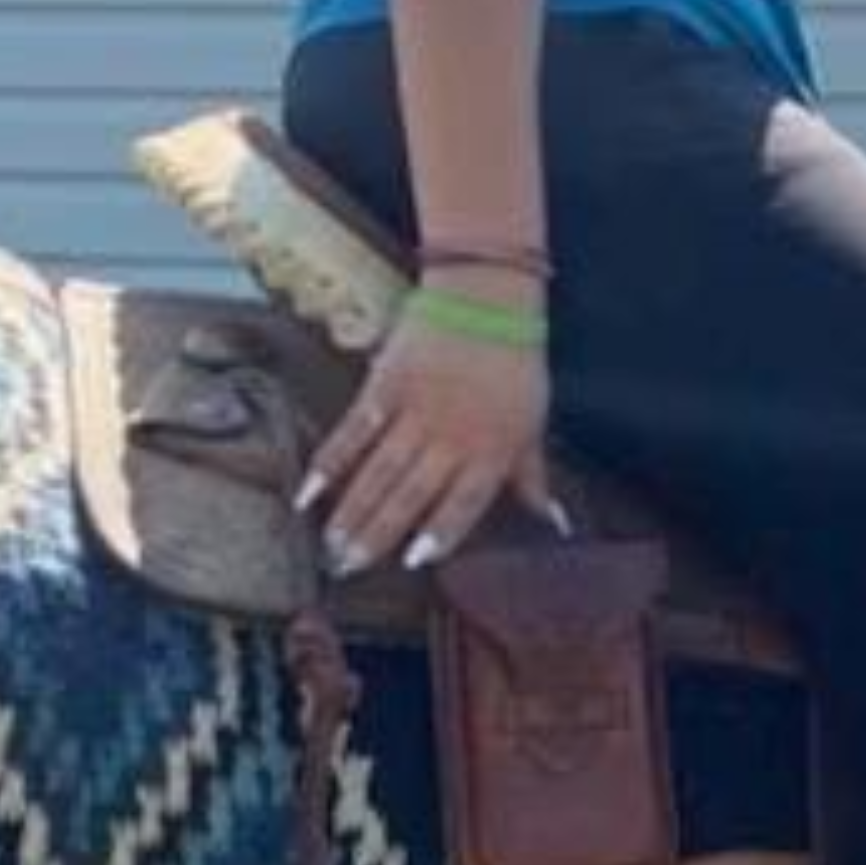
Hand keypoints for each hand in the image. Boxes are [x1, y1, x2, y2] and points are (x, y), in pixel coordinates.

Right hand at [299, 297, 554, 575]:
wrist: (485, 295)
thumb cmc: (516, 363)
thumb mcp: (533, 424)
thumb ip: (533, 479)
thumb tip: (557, 524)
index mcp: (491, 451)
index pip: (462, 504)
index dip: (438, 533)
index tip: (412, 561)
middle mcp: (450, 438)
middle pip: (409, 496)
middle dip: (377, 536)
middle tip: (348, 569)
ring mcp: (414, 413)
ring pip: (377, 473)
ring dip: (350, 513)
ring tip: (329, 547)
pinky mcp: (384, 387)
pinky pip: (352, 434)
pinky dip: (330, 464)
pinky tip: (308, 493)